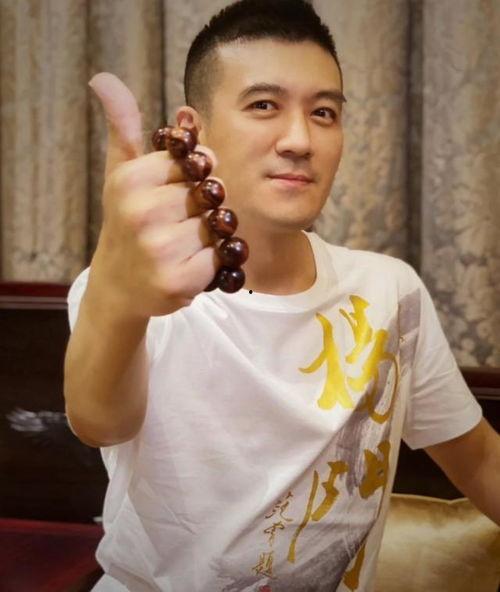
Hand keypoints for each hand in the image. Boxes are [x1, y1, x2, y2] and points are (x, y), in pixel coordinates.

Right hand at [87, 72, 221, 319]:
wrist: (118, 287)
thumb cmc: (126, 224)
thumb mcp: (122, 174)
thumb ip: (124, 129)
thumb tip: (104, 78)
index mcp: (129, 180)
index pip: (195, 160)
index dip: (195, 175)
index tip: (176, 191)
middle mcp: (141, 212)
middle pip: (210, 193)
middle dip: (204, 207)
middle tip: (176, 224)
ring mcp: (158, 249)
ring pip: (219, 226)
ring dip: (209, 236)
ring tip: (180, 246)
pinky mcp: (177, 281)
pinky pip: (221, 259)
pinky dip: (212, 263)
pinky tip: (186, 266)